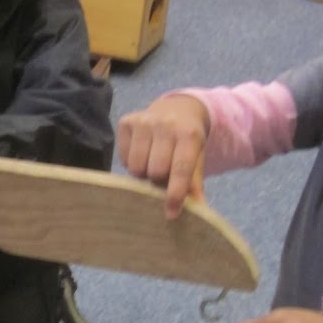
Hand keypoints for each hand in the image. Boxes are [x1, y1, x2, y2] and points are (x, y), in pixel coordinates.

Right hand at [116, 93, 209, 218]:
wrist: (177, 108)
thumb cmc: (187, 140)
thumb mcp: (197, 157)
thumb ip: (195, 184)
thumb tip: (198, 211)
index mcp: (189, 134)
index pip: (181, 169)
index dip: (175, 193)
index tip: (171, 213)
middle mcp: (166, 124)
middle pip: (155, 171)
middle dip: (158, 180)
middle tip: (162, 175)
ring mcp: (144, 121)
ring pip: (136, 167)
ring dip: (143, 173)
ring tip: (151, 164)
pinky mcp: (126, 121)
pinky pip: (123, 158)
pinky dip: (131, 162)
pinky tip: (141, 153)